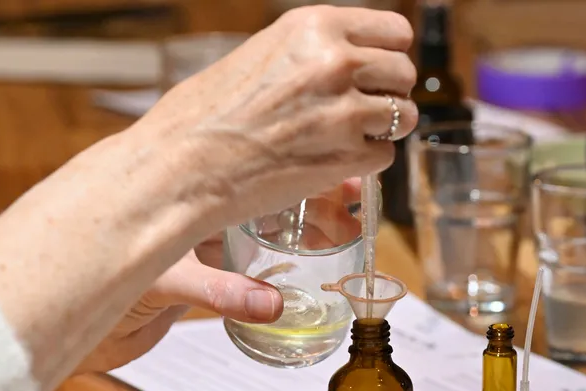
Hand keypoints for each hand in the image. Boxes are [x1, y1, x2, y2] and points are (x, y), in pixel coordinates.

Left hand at [74, 181, 361, 373]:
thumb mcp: (165, 279)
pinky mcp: (206, 282)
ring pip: (265, 230)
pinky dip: (281, 274)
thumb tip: (271, 305)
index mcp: (189, 196)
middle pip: (267, 194)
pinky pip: (253, 274)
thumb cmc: (98, 281)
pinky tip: (310, 275)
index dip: (294, 165)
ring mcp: (205, 246)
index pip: (251, 169)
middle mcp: (199, 215)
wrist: (69, 320)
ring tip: (347, 228)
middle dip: (311, 194)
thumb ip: (218, 291)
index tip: (334, 165)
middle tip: (353, 197)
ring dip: (304, 229)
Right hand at [130, 5, 417, 230]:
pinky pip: (385, 157)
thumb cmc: (205, 116)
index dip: (386, 55)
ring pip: (404, 116)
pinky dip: (364, 164)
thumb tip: (345, 62)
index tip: (373, 73)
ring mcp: (344, 112)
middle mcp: (335, 62)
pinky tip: (331, 163)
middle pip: (404, 73)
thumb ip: (309, 54)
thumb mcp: (260, 56)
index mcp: (314, 27)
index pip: (395, 31)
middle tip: (360, 111)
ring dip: (383, 130)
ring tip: (346, 138)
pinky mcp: (346, 158)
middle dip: (388, 94)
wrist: (180, 168)